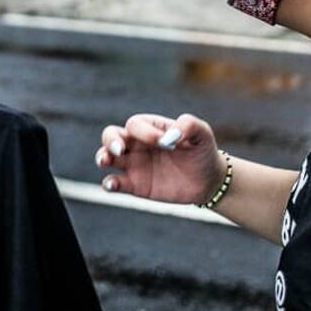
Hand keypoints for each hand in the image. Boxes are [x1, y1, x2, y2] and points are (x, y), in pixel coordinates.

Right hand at [95, 113, 227, 205]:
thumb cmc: (202, 151)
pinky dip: (109, 184)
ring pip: (108, 156)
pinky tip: (112, 185)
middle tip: (119, 148)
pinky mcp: (136, 185)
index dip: (145, 132)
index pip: (135, 124)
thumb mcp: (202, 133)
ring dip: (102, 157)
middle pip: (111, 135)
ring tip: (106, 160)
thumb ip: (190, 125)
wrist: (208, 180)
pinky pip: (116, 183)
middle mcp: (137, 144)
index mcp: (151, 128)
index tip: (164, 142)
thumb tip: (173, 133)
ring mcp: (134, 164)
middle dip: (111, 140)